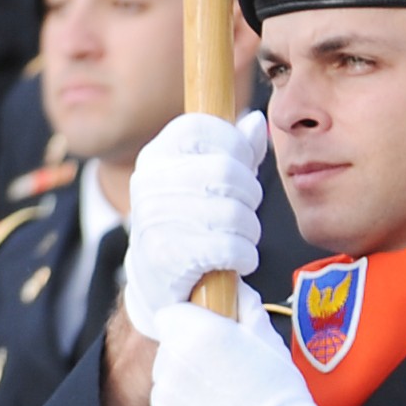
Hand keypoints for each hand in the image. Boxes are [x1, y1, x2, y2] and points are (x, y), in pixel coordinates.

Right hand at [125, 109, 266, 327]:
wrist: (159, 284)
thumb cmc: (192, 223)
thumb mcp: (209, 179)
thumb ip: (235, 149)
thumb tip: (255, 121)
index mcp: (158, 154)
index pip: (201, 127)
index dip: (234, 145)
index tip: (242, 167)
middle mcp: (150, 181)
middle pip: (226, 171)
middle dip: (250, 195)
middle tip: (245, 211)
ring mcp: (155, 218)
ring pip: (233, 212)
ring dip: (250, 231)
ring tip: (240, 238)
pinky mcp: (168, 256)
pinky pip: (230, 247)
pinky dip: (245, 256)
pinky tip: (237, 260)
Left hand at [138, 295, 331, 405]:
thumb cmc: (277, 398)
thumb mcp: (269, 341)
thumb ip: (246, 308)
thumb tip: (236, 291)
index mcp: (195, 334)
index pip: (171, 316)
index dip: (189, 325)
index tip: (206, 338)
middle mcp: (170, 364)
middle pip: (168, 353)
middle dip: (189, 361)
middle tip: (222, 377)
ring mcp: (161, 401)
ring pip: (166, 388)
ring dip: (185, 394)